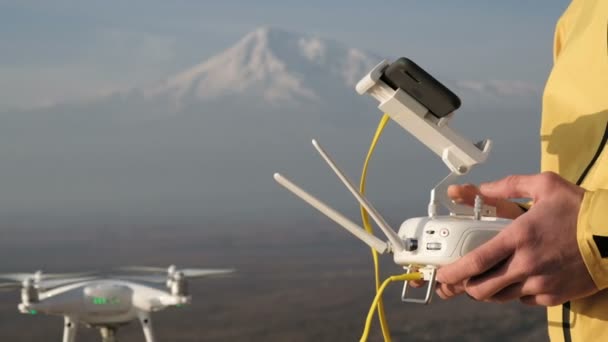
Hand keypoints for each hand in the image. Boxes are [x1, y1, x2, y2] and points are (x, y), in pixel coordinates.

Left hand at [436, 172, 597, 305]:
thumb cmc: (581, 209)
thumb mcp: (544, 185)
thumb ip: (507, 185)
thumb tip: (479, 187)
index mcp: (519, 236)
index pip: (476, 261)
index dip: (452, 272)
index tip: (441, 274)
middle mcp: (527, 264)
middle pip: (481, 288)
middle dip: (463, 287)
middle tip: (454, 282)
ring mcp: (541, 283)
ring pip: (500, 297)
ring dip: (486, 291)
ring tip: (480, 280)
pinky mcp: (554, 296)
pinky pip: (523, 300)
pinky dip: (513, 293)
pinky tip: (513, 280)